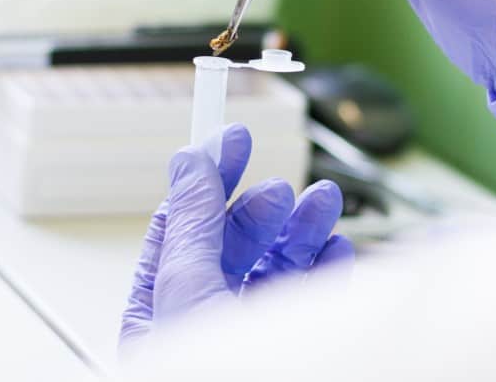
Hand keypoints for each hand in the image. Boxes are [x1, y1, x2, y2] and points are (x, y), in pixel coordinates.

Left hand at [119, 124, 352, 351]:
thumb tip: (189, 163)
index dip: (208, 178)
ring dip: (303, 229)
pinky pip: (313, 299)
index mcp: (158, 313)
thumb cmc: (210, 377)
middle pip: (236, 245)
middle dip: (263, 208)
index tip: (234, 138)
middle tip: (280, 188)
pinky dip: (327, 269)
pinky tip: (337, 248)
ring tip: (325, 199)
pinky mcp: (299, 348)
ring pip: (278, 267)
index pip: (181, 229)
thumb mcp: (188, 290)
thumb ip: (193, 226)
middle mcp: (205, 322)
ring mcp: (252, 336)